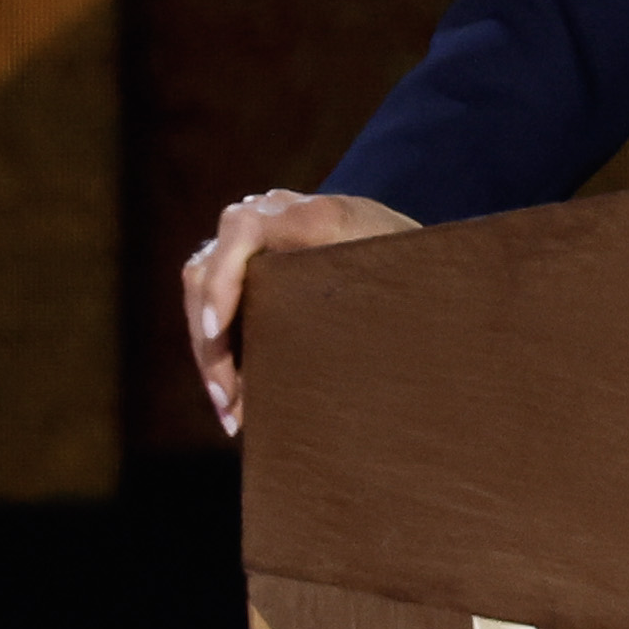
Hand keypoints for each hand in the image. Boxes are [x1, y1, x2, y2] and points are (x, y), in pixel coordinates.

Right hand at [183, 187, 416, 435]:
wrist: (426, 256)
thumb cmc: (421, 273)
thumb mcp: (405, 276)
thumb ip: (375, 285)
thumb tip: (344, 338)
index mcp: (314, 214)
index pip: (243, 232)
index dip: (224, 280)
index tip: (219, 331)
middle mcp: (272, 214)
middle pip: (207, 272)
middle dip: (211, 344)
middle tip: (229, 403)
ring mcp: (254, 236)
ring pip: (201, 292)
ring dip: (211, 356)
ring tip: (231, 415)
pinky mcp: (250, 264)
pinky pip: (215, 303)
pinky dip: (220, 352)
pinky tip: (236, 402)